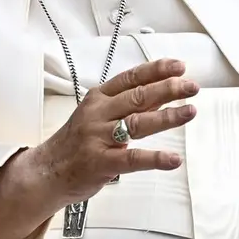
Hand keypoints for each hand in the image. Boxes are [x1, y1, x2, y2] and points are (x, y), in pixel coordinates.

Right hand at [28, 58, 199, 207]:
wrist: (47, 171)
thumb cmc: (75, 143)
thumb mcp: (97, 116)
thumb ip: (128, 106)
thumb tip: (161, 95)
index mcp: (98, 98)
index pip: (131, 78)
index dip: (157, 70)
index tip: (179, 67)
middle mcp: (98, 113)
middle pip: (138, 96)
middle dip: (168, 89)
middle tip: (191, 87)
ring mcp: (98, 137)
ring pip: (138, 123)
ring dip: (167, 117)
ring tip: (190, 112)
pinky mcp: (101, 162)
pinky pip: (132, 158)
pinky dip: (155, 158)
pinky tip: (173, 159)